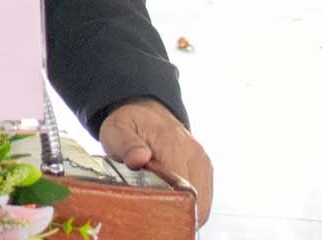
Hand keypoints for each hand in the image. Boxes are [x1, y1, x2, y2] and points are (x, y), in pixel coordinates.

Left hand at [99, 97, 212, 225]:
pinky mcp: (204, 169)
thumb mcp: (117, 131)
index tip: (149, 211)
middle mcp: (194, 153)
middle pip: (194, 201)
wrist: (143, 109)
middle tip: (151, 213)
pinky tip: (169, 201)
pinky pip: (202, 199)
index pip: (181, 188)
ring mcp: (202, 162)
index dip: (166, 206)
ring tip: (159, 205)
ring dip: (182, 211)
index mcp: (172, 143)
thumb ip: (126, 145)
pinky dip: (188, 206)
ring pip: (201, 204)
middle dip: (174, 213)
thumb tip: (139, 158)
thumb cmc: (128, 124)